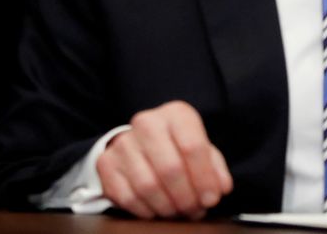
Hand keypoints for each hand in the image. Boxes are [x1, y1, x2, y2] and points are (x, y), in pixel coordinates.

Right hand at [97, 101, 233, 219]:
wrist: (141, 141)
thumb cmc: (177, 146)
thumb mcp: (200, 148)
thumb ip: (214, 168)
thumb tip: (220, 188)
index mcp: (175, 114)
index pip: (192, 147)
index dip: (204, 178)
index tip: (211, 198)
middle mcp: (147, 123)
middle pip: (170, 168)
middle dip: (186, 197)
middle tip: (194, 210)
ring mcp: (124, 143)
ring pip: (148, 186)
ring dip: (167, 207)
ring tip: (178, 212)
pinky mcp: (106, 163)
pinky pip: (128, 197)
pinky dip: (146, 211)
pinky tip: (157, 211)